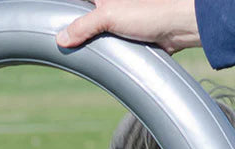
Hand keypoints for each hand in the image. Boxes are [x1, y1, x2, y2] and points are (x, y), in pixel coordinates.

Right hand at [55, 0, 201, 54]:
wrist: (181, 26)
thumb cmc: (151, 11)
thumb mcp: (108, 16)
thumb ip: (83, 26)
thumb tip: (61, 39)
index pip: (76, 2)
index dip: (65, 10)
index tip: (53, 21)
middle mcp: (111, 2)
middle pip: (85, 15)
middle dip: (75, 28)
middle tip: (63, 42)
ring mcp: (121, 17)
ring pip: (97, 30)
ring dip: (91, 41)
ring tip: (78, 51)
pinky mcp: (130, 32)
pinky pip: (110, 41)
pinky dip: (105, 49)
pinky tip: (100, 57)